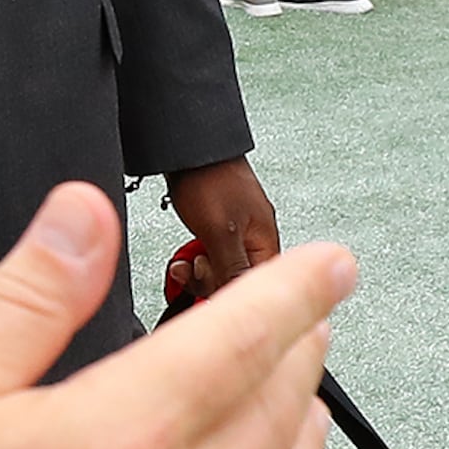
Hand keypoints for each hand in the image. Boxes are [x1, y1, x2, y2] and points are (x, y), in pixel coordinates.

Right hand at [0, 183, 352, 448]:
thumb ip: (26, 301)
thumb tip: (84, 212)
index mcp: (118, 439)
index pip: (243, 341)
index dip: (295, 293)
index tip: (330, 264)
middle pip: (278, 411)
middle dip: (300, 352)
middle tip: (304, 320)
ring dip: (300, 429)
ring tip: (296, 396)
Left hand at [166, 156, 281, 287]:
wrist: (186, 151)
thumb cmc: (209, 178)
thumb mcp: (219, 231)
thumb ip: (233, 267)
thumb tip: (247, 298)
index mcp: (266, 240)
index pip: (259, 285)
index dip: (231, 293)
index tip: (208, 294)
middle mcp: (256, 239)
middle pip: (238, 282)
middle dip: (210, 282)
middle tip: (194, 270)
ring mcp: (236, 234)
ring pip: (221, 272)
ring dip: (198, 273)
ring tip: (183, 265)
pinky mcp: (218, 229)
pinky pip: (210, 259)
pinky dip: (193, 261)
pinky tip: (182, 259)